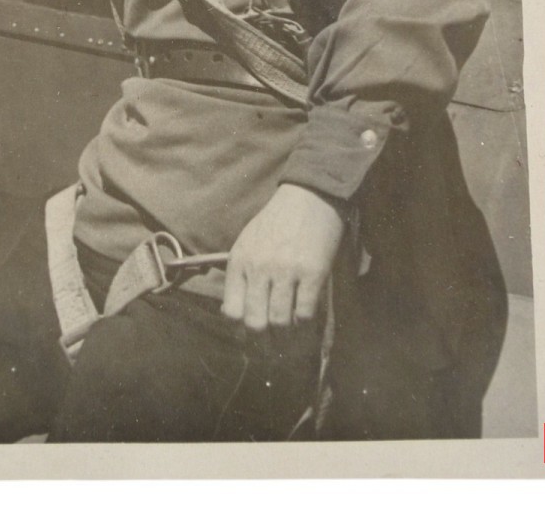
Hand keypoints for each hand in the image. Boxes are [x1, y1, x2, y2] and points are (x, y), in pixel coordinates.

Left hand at [221, 184, 343, 330]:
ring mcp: (286, 270)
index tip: (250, 337)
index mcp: (240, 261)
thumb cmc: (277, 221)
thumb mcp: (247, 242)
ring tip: (290, 340)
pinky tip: (306, 325)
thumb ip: (240, 275)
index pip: (232, 311)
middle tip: (272, 348)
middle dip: (263, 342)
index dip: (241, 330)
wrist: (308, 196)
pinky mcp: (312, 272)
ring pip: (280, 322)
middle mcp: (260, 267)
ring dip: (286, 338)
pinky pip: (305, 313)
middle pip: (256, 322)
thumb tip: (232, 313)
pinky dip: (305, 326)